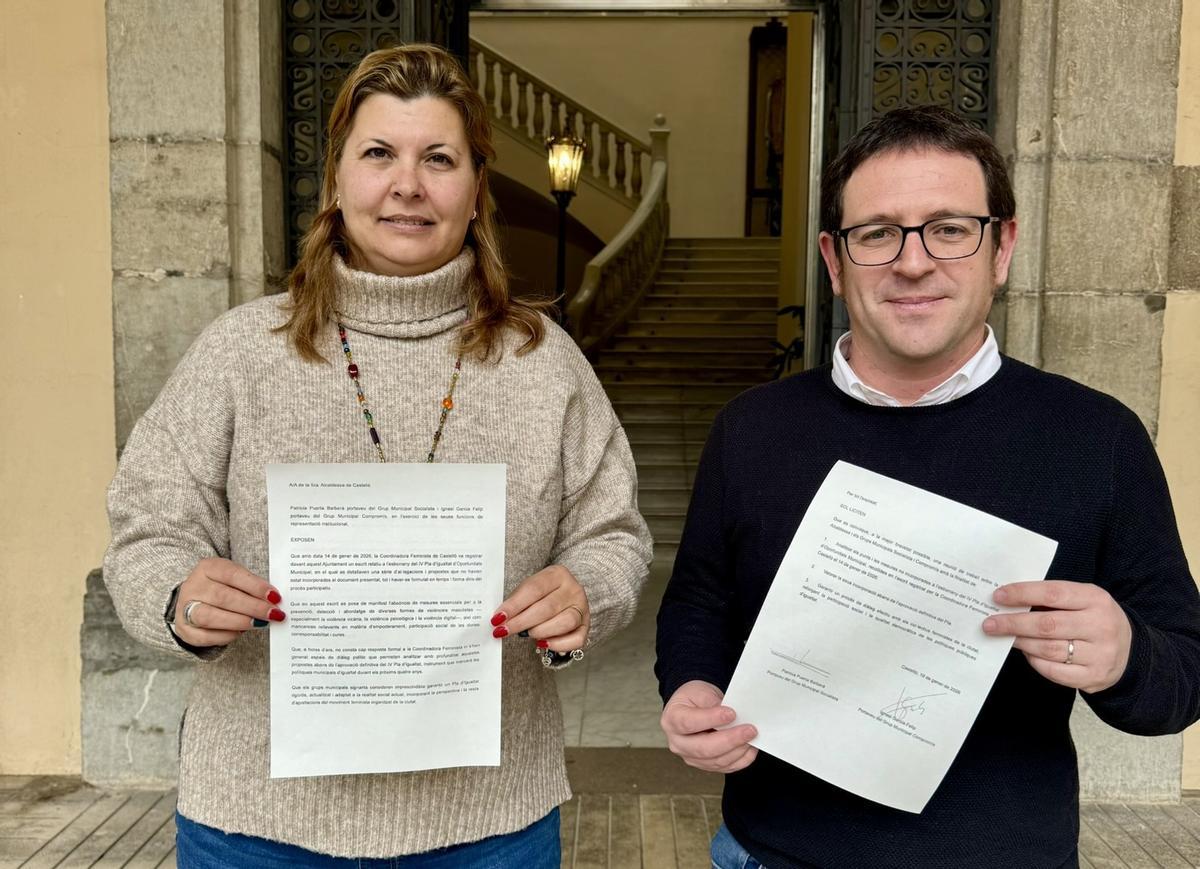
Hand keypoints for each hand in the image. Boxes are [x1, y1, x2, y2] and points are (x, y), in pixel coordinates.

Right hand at [172, 557, 282, 646]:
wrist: (194, 600)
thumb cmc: (223, 587)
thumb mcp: (234, 578)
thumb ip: (251, 586)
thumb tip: (274, 600)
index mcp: (207, 568)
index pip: (232, 574)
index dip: (255, 586)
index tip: (275, 597)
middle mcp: (193, 586)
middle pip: (223, 597)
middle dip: (252, 607)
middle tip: (273, 614)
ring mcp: (184, 608)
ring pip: (210, 617)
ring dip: (240, 621)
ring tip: (260, 623)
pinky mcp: (184, 629)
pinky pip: (205, 636)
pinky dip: (226, 636)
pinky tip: (241, 632)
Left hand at [491, 565, 587, 652]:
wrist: (566, 594)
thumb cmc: (542, 593)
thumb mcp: (530, 588)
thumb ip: (517, 601)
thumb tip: (500, 619)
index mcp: (557, 574)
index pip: (534, 589)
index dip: (514, 605)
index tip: (498, 618)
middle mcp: (573, 589)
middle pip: (547, 607)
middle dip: (522, 622)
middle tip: (503, 631)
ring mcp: (582, 608)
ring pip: (564, 622)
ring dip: (540, 631)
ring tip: (526, 634)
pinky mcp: (586, 626)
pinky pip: (577, 639)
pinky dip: (558, 644)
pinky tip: (543, 644)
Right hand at [661, 680, 757, 772]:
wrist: (693, 707)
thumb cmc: (695, 698)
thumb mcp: (700, 691)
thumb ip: (712, 703)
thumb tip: (732, 717)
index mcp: (672, 720)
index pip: (689, 723)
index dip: (711, 719)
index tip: (731, 713)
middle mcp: (678, 743)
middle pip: (703, 748)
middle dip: (730, 740)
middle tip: (749, 730)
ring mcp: (690, 757)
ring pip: (716, 761)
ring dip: (738, 750)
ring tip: (752, 736)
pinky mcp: (705, 765)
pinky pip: (725, 768)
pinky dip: (741, 760)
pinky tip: (750, 748)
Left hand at [982, 580, 1131, 692]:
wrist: (1130, 652)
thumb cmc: (1094, 619)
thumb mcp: (1083, 600)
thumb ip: (1052, 598)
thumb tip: (1008, 600)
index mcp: (1096, 599)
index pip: (1053, 593)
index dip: (1022, 594)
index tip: (998, 597)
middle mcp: (1100, 626)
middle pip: (1047, 625)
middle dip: (1013, 624)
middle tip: (989, 623)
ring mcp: (1099, 654)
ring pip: (1048, 649)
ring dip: (1020, 643)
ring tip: (1004, 637)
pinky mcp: (1093, 677)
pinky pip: (1054, 671)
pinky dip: (1035, 662)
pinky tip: (1026, 653)